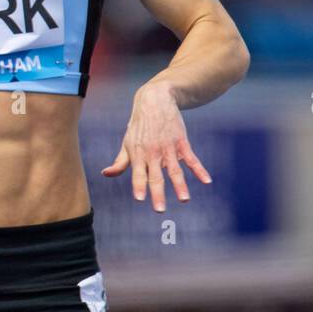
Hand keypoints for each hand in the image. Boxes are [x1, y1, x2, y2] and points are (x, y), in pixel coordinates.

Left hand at [101, 80, 210, 211]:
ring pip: (175, 170)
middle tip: (159, 209)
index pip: (138, 174)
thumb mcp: (127, 142)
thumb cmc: (139, 126)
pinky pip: (191, 159)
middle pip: (156, 176)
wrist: (155, 101)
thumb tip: (105, 174)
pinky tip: (206, 181)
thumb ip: (120, 162)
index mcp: (138, 154)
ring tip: (184, 199)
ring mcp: (168, 148)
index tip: (140, 199)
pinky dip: (199, 170)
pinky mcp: (182, 142)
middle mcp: (152, 153)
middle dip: (157, 193)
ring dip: (180, 185)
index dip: (138, 186)